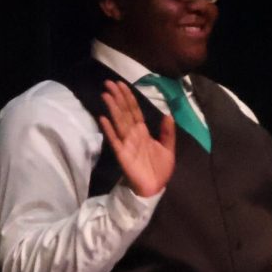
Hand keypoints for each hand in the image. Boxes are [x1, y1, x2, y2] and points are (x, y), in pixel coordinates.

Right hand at [99, 79, 174, 197]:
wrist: (155, 189)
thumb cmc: (160, 170)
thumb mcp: (168, 149)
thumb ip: (167, 132)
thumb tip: (168, 115)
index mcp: (143, 132)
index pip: (134, 111)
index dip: (128, 97)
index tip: (122, 84)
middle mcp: (133, 135)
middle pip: (124, 112)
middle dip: (117, 97)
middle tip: (109, 82)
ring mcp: (126, 143)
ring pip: (118, 122)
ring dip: (112, 108)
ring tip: (106, 94)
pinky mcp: (122, 154)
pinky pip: (114, 140)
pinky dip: (109, 129)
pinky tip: (103, 118)